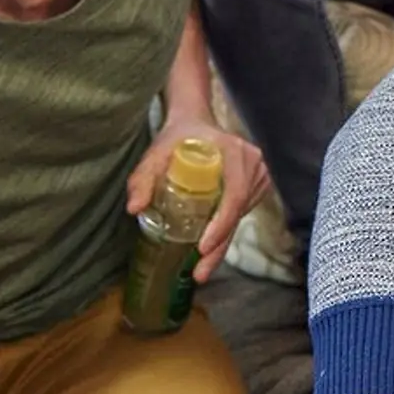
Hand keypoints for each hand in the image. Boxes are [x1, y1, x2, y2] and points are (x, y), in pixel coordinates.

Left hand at [125, 115, 267, 281]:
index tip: (202, 248)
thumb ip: (142, 178)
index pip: (235, 194)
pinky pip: (245, 210)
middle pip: (240, 210)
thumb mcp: (155, 153)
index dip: (221, 224)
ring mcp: (260, 171)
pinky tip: (211, 245)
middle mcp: (253, 161)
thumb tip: (133, 209)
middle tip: (200, 273)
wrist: (195, 120)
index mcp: (233, 151)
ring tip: (202, 265)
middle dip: (220, 246)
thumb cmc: (176, 136)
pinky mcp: (259, 180)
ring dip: (224, 240)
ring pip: (243, 214)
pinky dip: (228, 229)